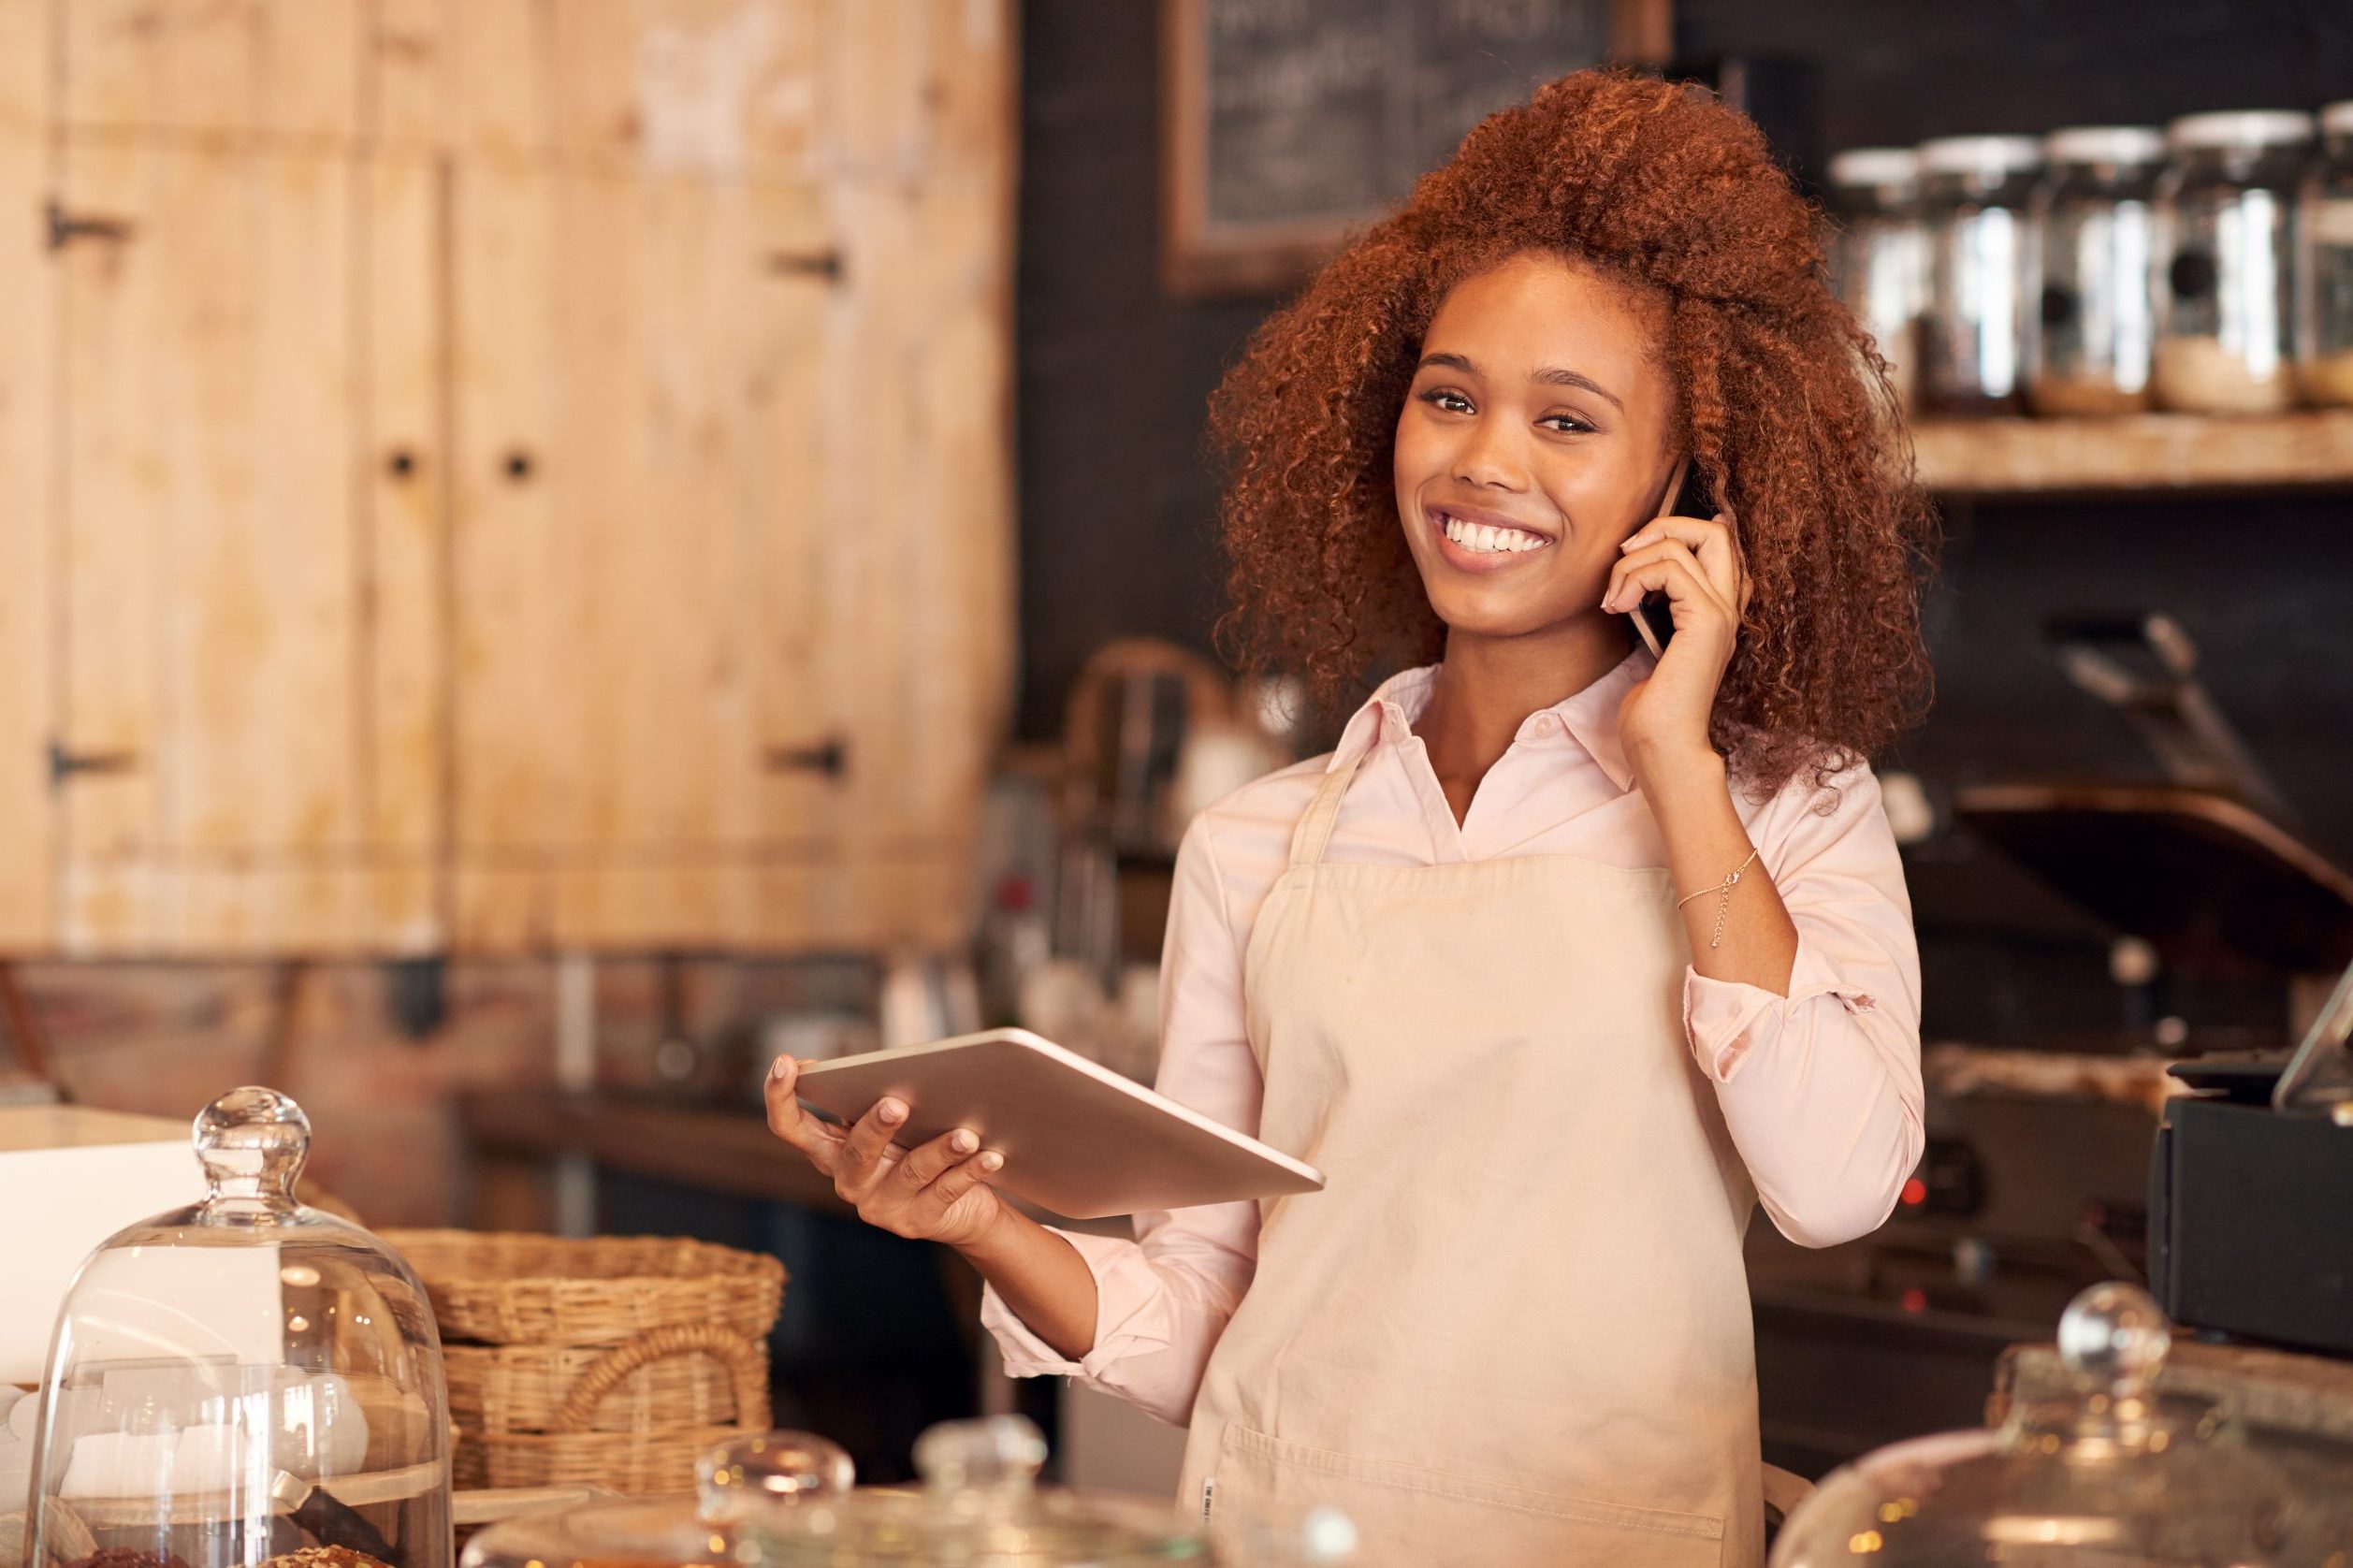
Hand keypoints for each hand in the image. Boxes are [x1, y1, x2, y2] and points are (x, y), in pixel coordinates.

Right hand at [763, 1056, 1006, 1248]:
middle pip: (855, 1153)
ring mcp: (881, 1208)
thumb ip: (881, 1094)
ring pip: (910, 1173)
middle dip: (875, 1128)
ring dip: (940, 1150)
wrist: (964, 1206)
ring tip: (966, 1134)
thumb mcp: (897, 1122)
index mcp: (833, 1151)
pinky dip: (971, 1171)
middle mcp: (849, 1181)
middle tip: (897, 1103)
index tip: (784, 1062)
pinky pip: (946, 1192)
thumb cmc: (923, 1146)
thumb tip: (888, 1067)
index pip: (791, 1127)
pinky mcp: (917, 1223)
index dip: (779, 1097)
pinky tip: (991, 1156)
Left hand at [1601, 511, 1748, 769]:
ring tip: (1613, 599)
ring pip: (1681, 545)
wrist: (1664, 747)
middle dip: (1663, 527)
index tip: (1632, 560)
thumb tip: (1637, 569)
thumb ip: (1655, 606)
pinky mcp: (1706, 622)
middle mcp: (1729, 607)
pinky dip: (1633, 578)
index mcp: (1720, 610)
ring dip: (1630, 564)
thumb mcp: (1652, 642)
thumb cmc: (1653, 708)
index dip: (1676, 534)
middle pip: (1716, 531)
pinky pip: (1669, 568)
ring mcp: (1722, 614)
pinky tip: (1617, 607)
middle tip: (1626, 555)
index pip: (1719, 544)